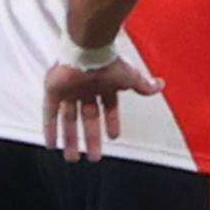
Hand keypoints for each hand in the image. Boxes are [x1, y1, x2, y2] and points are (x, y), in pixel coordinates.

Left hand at [43, 57, 165, 161]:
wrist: (87, 50)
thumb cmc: (108, 61)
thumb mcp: (130, 77)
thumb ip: (143, 85)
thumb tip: (160, 86)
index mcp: (103, 85)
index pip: (108, 108)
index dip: (111, 122)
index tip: (113, 137)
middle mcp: (85, 89)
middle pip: (87, 119)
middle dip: (91, 139)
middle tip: (94, 157)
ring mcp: (68, 91)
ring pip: (68, 120)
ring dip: (70, 140)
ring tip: (72, 158)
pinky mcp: (53, 91)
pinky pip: (49, 114)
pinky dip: (50, 130)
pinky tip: (52, 146)